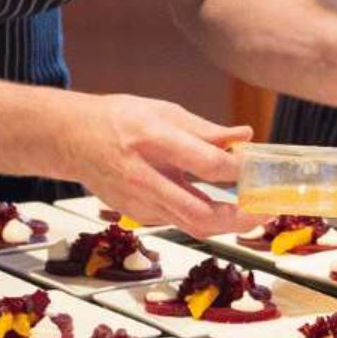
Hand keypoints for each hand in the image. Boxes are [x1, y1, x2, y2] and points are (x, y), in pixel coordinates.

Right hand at [73, 94, 256, 237]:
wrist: (72, 139)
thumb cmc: (120, 119)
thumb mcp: (163, 111)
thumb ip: (206, 130)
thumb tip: (245, 136)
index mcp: (151, 139)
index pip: (205, 163)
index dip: (238, 170)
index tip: (256, 167)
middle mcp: (142, 176)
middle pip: (200, 212)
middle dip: (240, 218)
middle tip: (265, 211)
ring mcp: (137, 201)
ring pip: (193, 226)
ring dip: (228, 224)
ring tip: (253, 214)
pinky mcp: (137, 215)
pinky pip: (179, 222)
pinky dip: (205, 217)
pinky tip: (222, 207)